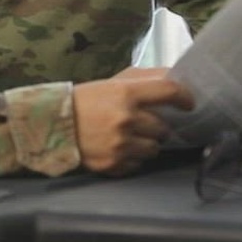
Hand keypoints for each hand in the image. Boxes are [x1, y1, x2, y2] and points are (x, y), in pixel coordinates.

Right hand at [71, 70, 194, 174]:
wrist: (53, 124)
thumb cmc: (87, 100)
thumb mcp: (114, 82)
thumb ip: (145, 79)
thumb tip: (175, 78)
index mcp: (127, 93)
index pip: (170, 91)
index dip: (185, 97)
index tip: (188, 104)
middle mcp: (127, 119)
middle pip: (164, 128)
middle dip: (157, 127)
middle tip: (145, 125)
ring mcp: (121, 144)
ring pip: (154, 149)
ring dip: (147, 144)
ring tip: (130, 138)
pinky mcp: (114, 163)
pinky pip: (138, 164)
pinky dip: (132, 158)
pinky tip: (118, 149)